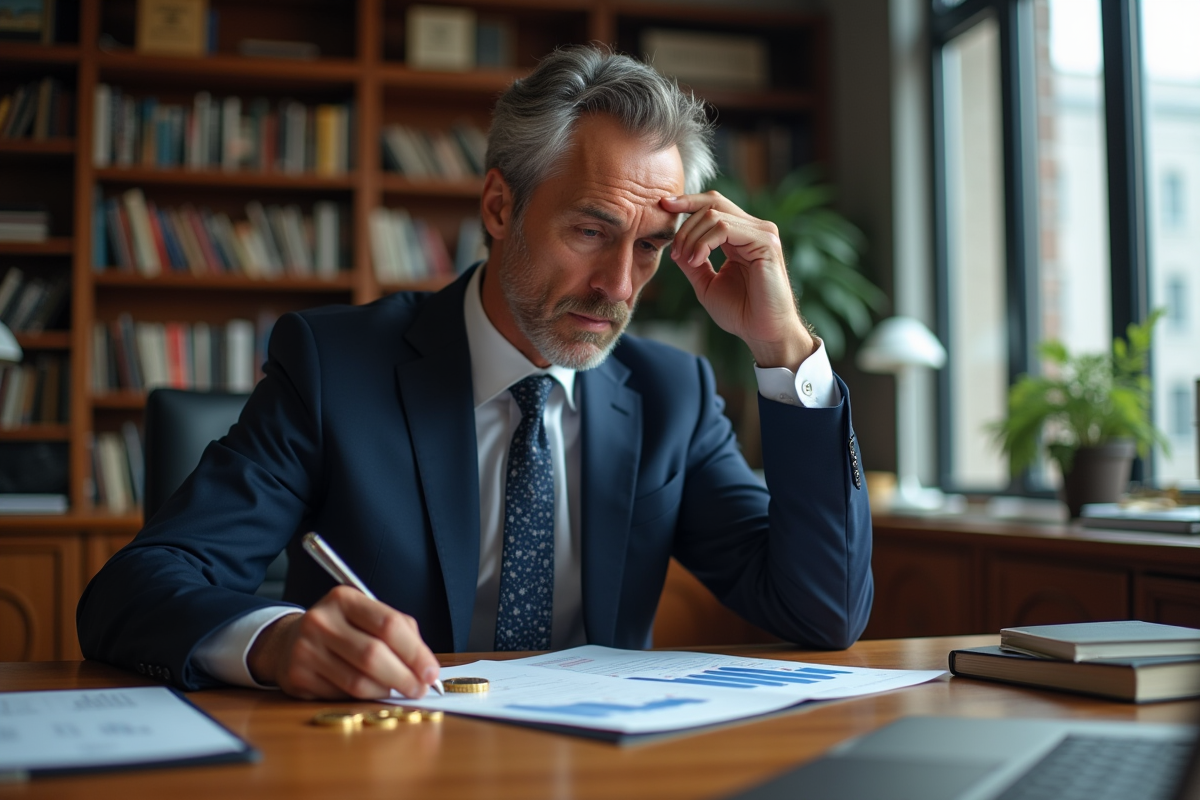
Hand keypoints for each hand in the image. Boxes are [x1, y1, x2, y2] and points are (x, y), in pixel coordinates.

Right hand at [247, 585, 440, 699]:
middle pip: (373, 655)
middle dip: (405, 677)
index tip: (432, 672)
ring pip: (358, 681)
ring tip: (399, 691)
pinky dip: (363, 698)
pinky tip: (370, 693)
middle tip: (420, 689)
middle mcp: (321, 621)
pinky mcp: (298, 677)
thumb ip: (399, 633)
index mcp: (344, 599)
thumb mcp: (367, 617)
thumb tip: (427, 667)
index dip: (415, 652)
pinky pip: (342, 695)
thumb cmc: (342, 630)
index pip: (388, 624)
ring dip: (386, 691)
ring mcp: (306, 649)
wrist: (288, 642)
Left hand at [661, 192, 814, 368]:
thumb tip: (674, 245)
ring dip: (692, 237)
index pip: (713, 205)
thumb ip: (691, 262)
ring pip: (715, 215)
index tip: (663, 206)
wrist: (762, 332)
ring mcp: (762, 233)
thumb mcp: (706, 283)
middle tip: (674, 250)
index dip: (688, 202)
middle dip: (685, 223)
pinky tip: (697, 260)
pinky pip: (725, 228)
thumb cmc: (740, 312)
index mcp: (741, 236)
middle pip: (713, 203)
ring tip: (687, 261)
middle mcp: (753, 229)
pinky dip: (704, 243)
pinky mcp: (766, 242)